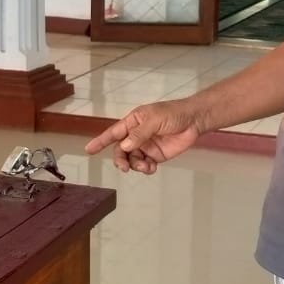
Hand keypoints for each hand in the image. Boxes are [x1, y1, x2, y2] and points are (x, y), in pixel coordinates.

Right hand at [84, 99, 203, 173]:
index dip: (100, 141)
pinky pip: (145, 165)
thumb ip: (140, 133)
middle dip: (120, 160)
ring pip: (132, 160)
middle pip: (121, 151)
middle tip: (124, 167)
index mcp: (133, 122)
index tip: (88, 150)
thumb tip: (125, 146)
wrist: (194, 121)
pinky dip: (145, 169)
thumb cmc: (173, 114)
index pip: (113, 133)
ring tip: (146, 166)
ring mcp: (146, 146)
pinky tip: (151, 168)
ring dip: (135, 165)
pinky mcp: (156, 156)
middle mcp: (136, 135)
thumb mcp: (155, 119)